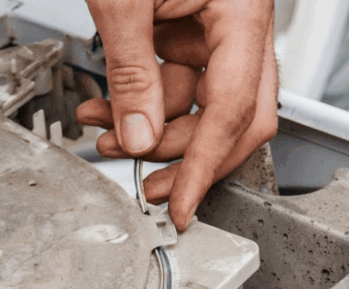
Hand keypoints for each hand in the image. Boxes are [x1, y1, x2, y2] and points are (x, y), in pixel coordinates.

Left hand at [78, 0, 277, 228]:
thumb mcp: (123, 2)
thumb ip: (133, 72)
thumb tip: (140, 138)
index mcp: (243, 11)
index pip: (233, 110)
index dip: (205, 167)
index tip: (183, 208)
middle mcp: (240, 24)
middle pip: (233, 117)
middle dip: (186, 158)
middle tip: (151, 188)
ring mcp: (216, 30)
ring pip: (199, 107)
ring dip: (151, 131)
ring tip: (105, 138)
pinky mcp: (190, 32)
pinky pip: (176, 84)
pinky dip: (142, 104)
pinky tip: (107, 110)